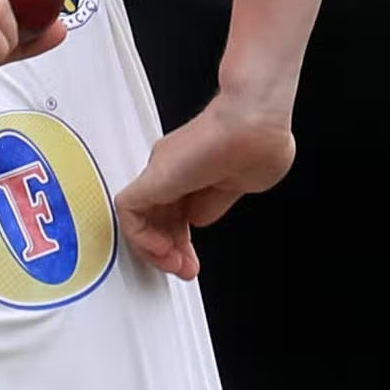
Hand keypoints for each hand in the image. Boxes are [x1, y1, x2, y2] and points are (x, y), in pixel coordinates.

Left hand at [114, 93, 295, 279]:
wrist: (258, 120)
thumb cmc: (261, 140)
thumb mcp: (240, 185)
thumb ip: (213, 204)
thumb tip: (199, 220)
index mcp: (194, 168)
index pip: (174, 212)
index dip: (181, 241)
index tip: (191, 263)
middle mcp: (173, 167)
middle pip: (157, 217)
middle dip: (168, 250)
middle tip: (183, 269)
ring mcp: (162, 170)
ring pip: (139, 215)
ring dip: (154, 250)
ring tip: (174, 266)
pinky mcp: (154, 177)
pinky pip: (129, 211)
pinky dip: (140, 238)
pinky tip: (161, 251)